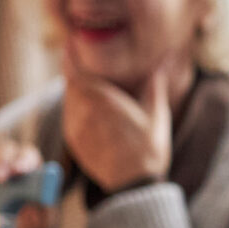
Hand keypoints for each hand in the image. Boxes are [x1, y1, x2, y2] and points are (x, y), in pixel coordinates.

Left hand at [61, 46, 172, 191]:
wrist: (132, 185)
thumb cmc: (148, 149)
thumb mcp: (157, 115)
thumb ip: (153, 87)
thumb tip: (159, 65)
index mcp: (101, 99)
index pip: (76, 68)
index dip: (71, 54)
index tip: (72, 42)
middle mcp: (82, 110)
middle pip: (70, 81)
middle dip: (75, 69)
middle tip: (82, 58)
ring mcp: (75, 126)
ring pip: (68, 98)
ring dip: (75, 88)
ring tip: (88, 83)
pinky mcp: (73, 140)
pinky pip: (70, 115)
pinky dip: (76, 106)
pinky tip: (89, 108)